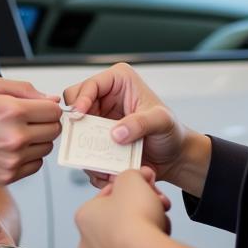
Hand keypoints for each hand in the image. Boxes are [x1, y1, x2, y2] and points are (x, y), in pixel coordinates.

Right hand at [0, 76, 61, 185]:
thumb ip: (24, 89)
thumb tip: (52, 99)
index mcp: (12, 110)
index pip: (54, 110)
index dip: (48, 107)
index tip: (39, 108)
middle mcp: (15, 136)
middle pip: (55, 130)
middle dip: (45, 123)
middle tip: (28, 120)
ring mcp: (13, 159)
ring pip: (47, 148)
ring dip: (38, 140)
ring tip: (17, 134)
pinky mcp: (8, 175)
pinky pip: (36, 165)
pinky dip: (29, 157)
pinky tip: (12, 149)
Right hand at [64, 63, 188, 185]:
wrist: (173, 157)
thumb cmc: (171, 132)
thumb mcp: (162, 122)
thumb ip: (141, 123)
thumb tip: (116, 133)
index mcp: (119, 80)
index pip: (90, 84)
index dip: (81, 99)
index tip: (80, 115)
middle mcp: (106, 96)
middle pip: (74, 102)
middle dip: (77, 121)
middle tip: (81, 136)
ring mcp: (100, 117)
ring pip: (76, 126)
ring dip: (83, 143)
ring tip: (99, 160)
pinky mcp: (97, 136)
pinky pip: (82, 145)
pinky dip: (89, 157)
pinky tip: (105, 167)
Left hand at [75, 168, 170, 247]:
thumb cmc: (135, 220)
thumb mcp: (132, 179)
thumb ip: (132, 174)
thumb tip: (138, 176)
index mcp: (85, 216)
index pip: (107, 198)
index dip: (130, 193)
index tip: (144, 193)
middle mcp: (86, 244)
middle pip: (115, 225)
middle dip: (136, 218)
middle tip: (156, 213)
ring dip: (139, 241)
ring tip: (158, 234)